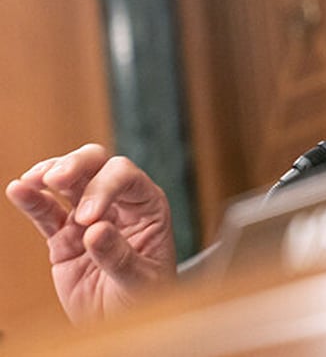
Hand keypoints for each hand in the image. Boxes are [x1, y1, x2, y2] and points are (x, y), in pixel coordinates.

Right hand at [5, 143, 176, 323]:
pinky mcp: (64, 235)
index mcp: (147, 206)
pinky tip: (18, 189)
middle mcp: (119, 204)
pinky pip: (47, 212)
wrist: (125, 321)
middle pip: (98, 165)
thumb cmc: (145, 297)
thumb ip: (119, 257)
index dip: (105, 188)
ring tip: (33, 180)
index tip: (87, 219)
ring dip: (51, 173)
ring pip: (70, 181)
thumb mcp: (140, 282)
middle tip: (56, 178)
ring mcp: (88, 217)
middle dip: (76, 164)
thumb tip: (95, 232)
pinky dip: (32, 200)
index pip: (126, 177)